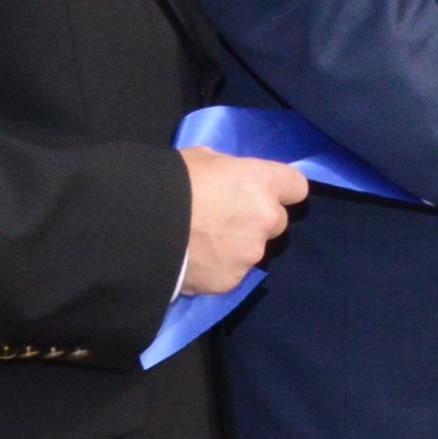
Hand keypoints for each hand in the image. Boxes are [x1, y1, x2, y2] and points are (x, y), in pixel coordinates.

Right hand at [179, 149, 308, 295]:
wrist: (140, 227)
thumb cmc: (171, 182)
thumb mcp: (203, 159)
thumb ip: (229, 170)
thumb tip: (230, 181)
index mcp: (263, 182)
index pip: (296, 187)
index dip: (280, 190)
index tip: (264, 192)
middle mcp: (267, 218)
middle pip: (277, 221)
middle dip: (257, 220)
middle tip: (225, 219)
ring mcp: (251, 253)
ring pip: (254, 250)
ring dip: (237, 246)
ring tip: (203, 243)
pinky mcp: (232, 280)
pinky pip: (232, 272)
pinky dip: (218, 268)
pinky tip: (195, 260)